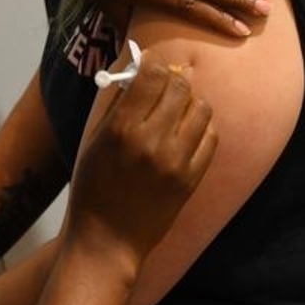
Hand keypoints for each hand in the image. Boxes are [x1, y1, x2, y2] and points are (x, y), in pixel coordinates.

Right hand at [65, 52, 216, 273]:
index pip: (152, 74)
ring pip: (201, 107)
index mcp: (121, 128)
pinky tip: (186, 132)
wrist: (108, 240)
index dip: (152, 64)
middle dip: (172, 79)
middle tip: (164, 85)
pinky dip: (201, 127)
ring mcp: (176, 162)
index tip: (149, 66)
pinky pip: (211, 136)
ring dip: (190, 102)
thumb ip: (116, 103)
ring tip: (176, 110)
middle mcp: (152, 141)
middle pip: (180, 86)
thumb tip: (137, 69)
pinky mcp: (192, 179)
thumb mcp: (93, 140)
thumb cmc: (92, 187)